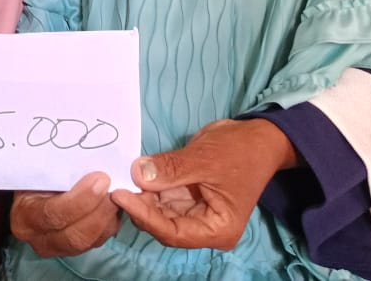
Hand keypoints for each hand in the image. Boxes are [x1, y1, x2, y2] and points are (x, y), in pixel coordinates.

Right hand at [10, 172, 121, 257]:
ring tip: (120, 192)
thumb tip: (83, 148)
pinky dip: (111, 221)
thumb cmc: (39, 172)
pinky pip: (100, 240)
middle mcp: (40, 239)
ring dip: (109, 217)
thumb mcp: (41, 166)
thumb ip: (59, 165)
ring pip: (91, 241)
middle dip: (100, 211)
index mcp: (25, 216)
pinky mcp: (78, 249)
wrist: (36, 187)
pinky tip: (116, 201)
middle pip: (75, 236)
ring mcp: (60, 248)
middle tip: (116, 188)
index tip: (101, 179)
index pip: (53, 214)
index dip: (80, 200)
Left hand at [110, 118, 294, 250]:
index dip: (144, 215)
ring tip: (117, 179)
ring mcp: (195, 213)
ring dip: (141, 196)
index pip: (173, 232)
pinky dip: (148, 187)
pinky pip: (163, 196)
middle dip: (140, 206)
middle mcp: (205, 227)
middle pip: (163, 224)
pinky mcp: (188, 198)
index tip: (120, 195)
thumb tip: (137, 174)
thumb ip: (171, 169)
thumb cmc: (239, 151)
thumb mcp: (205, 159)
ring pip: (160, 211)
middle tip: (113, 185)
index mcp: (217, 229)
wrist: (257, 137)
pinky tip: (130, 175)